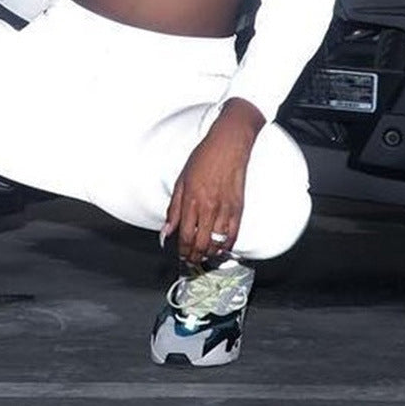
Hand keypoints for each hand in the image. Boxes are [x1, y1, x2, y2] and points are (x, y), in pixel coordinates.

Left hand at [162, 99, 263, 263]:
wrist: (228, 145)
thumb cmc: (203, 158)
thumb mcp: (180, 181)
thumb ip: (173, 209)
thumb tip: (166, 230)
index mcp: (191, 200)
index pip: (184, 235)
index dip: (181, 250)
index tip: (180, 254)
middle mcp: (208, 207)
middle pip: (200, 244)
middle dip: (194, 256)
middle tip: (191, 260)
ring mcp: (225, 209)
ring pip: (217, 243)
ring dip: (209, 254)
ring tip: (203, 256)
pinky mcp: (238, 208)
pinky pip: (233, 235)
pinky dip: (227, 246)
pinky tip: (221, 249)